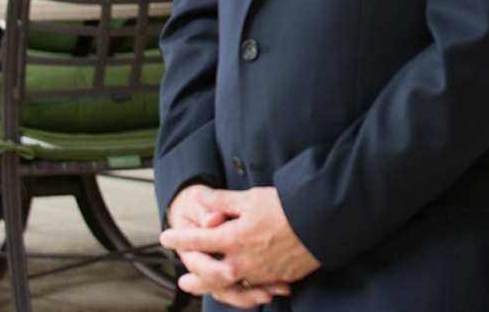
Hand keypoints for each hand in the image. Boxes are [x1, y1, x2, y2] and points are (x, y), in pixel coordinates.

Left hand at [160, 186, 316, 305]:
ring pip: (230, 286)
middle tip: (182, 280)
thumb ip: (223, 201)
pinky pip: (254, 289)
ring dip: (213, 288)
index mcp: (233, 237)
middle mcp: (242, 260)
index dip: (180, 238)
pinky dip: (243, 291)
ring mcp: (259, 273)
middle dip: (194, 276)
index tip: (165, 237)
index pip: (199, 240)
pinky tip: (240, 287)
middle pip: (209, 274)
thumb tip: (201, 196)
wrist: (323, 224)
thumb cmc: (288, 206)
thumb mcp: (252, 198)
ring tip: (204, 290)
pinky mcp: (276, 278)